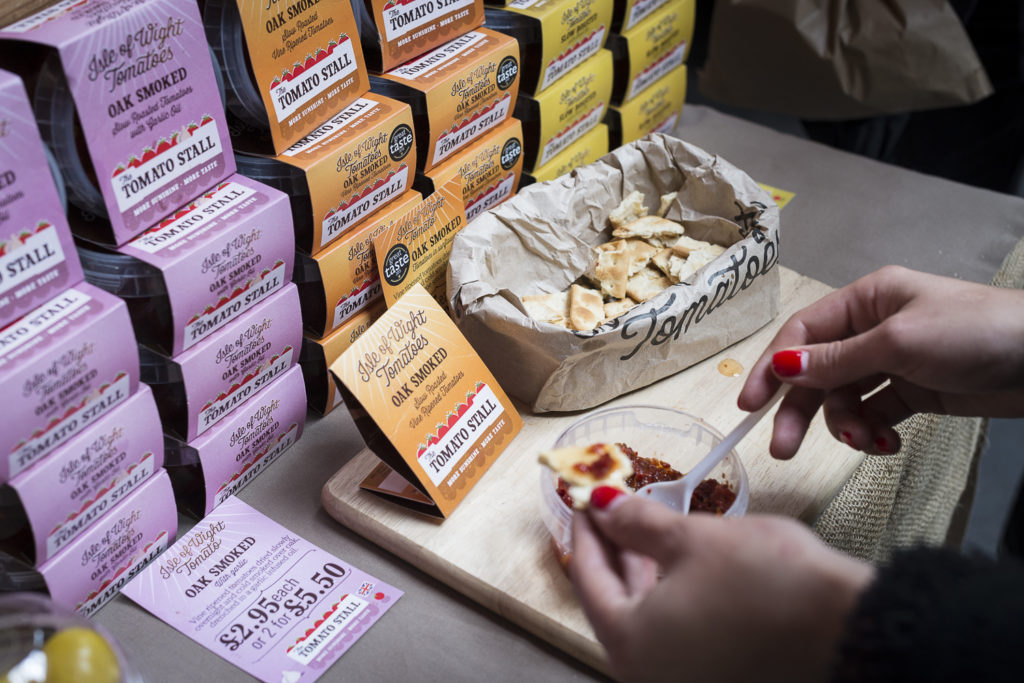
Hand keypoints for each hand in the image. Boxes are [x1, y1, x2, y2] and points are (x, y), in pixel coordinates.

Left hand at [570, 492, 873, 682]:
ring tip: (644, 537)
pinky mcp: (718, 681)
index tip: (585, 501)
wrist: (853, 631)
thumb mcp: (693, 539)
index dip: (586, 531)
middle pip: (614, 606)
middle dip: (613, 555)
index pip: (589, 579)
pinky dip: (670, 604)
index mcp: (630, 646)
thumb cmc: (771, 583)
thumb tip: (604, 508)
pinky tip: (681, 573)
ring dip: (642, 579)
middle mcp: (649, 676)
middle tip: (612, 514)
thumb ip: (638, 525)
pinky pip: (676, 640)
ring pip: (646, 625)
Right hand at [738, 265, 1023, 458]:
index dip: (771, 368)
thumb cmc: (974, 333)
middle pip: (818, 371)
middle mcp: (873, 329)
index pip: (802, 333)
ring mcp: (893, 362)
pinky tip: (888, 443)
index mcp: (865, 300)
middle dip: (800, 409)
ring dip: (846, 424)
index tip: (750, 405)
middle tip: (783, 448)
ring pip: (844, 398)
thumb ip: (837, 360)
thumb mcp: (898, 343)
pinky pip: (875, 413)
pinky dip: (874, 430)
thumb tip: (781, 365)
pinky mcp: (914, 392)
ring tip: (866, 441)